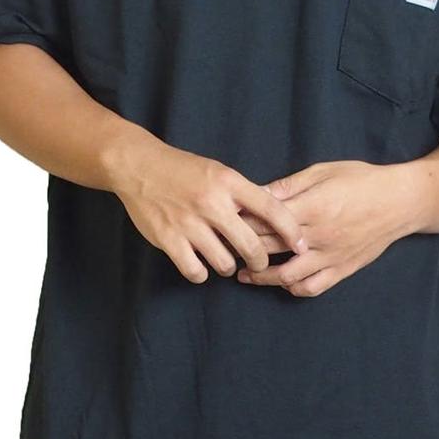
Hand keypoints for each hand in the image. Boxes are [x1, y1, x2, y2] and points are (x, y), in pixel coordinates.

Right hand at [111, 137, 307, 283]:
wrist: (138, 166)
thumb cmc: (182, 170)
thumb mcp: (218, 172)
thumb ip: (242, 195)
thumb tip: (273, 219)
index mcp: (228, 182)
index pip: (272, 210)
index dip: (291, 231)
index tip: (301, 246)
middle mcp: (211, 203)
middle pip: (251, 245)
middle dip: (260, 260)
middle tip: (258, 263)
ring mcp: (189, 223)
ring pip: (224, 263)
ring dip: (228, 266)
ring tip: (223, 259)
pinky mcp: (168, 239)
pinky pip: (195, 271)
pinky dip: (201, 273)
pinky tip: (200, 264)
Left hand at [236, 160, 425, 296]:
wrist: (401, 201)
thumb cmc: (362, 180)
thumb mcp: (323, 172)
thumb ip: (289, 186)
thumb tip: (257, 192)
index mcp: (312, 208)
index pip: (265, 220)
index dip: (241, 222)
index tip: (225, 221)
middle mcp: (318, 236)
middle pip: (269, 248)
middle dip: (244, 248)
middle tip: (226, 247)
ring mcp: (331, 256)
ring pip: (287, 276)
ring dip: (262, 277)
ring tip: (245, 273)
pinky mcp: (343, 269)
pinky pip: (313, 287)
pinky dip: (293, 288)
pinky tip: (282, 282)